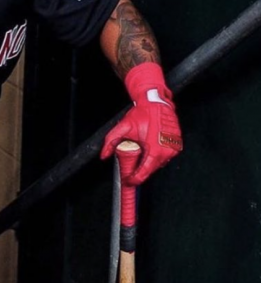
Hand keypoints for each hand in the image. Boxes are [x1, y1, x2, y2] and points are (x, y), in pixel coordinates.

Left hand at [101, 62, 182, 184]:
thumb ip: (111, 142)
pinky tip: (149, 150)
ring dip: (149, 163)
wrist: (156, 102)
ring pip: (159, 163)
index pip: (144, 172)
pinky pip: (166, 156)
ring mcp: (174, 148)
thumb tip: (104, 155)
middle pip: (151, 170)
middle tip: (130, 171)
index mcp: (155, 150)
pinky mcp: (177, 144)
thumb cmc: (142, 114)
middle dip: (140, 171)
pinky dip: (156, 156)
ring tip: (139, 156)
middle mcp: (167, 151)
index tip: (128, 181)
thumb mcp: (123, 127)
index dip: (134, 179)